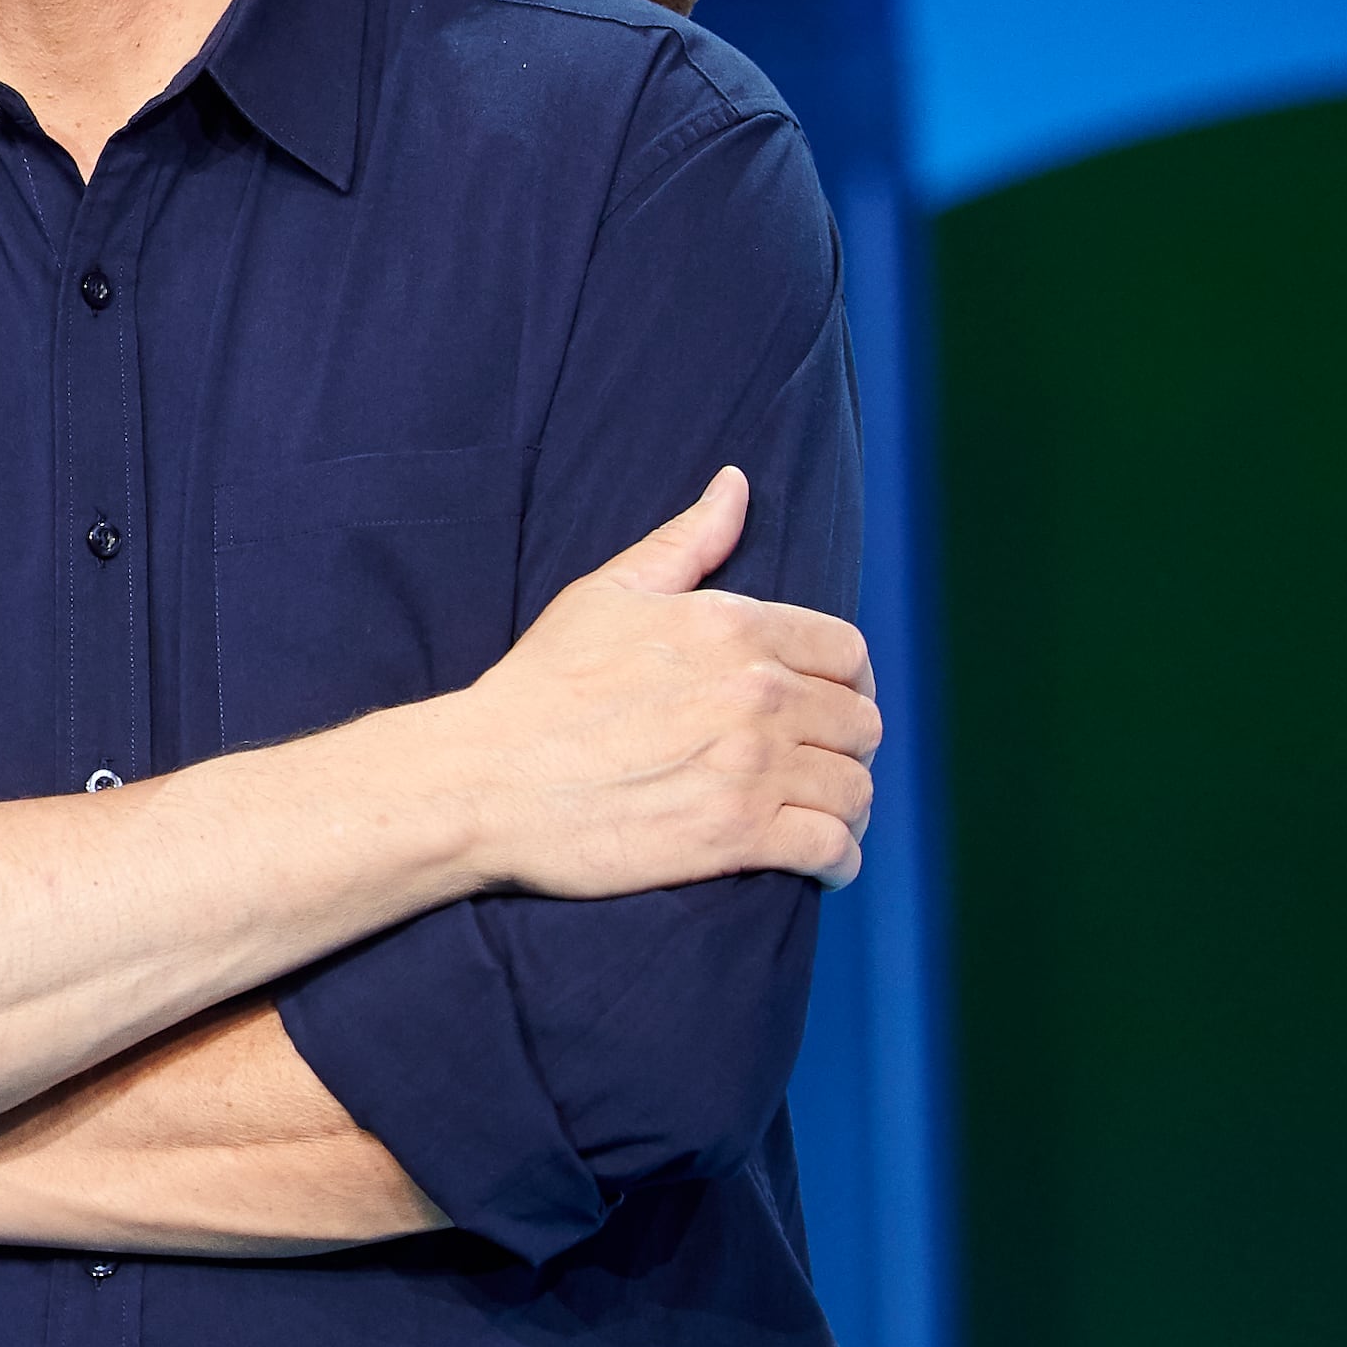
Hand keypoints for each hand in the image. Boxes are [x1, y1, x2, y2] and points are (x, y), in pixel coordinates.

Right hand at [416, 467, 881, 895]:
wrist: (486, 778)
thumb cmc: (540, 685)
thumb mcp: (607, 593)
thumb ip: (686, 541)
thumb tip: (736, 484)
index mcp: (732, 626)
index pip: (847, 653)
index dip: (847, 683)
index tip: (827, 706)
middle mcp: (756, 693)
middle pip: (860, 725)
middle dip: (845, 747)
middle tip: (815, 766)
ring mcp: (751, 766)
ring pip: (854, 789)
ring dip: (846, 807)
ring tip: (822, 816)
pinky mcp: (739, 835)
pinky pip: (832, 847)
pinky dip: (838, 859)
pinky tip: (821, 862)